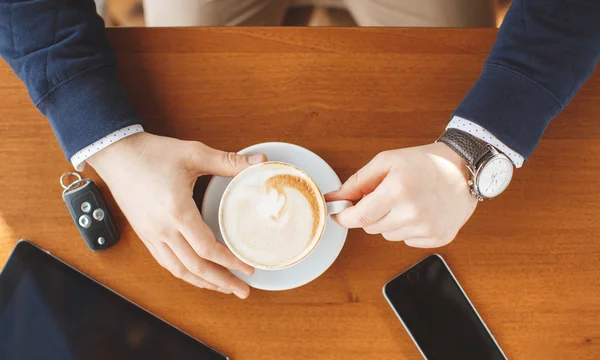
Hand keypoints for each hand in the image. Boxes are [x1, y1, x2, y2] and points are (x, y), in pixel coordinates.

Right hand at [88, 132, 265, 297]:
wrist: (116, 154)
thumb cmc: (152, 153)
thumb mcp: (194, 153)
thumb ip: (229, 162)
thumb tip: (260, 162)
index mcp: (177, 211)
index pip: (207, 248)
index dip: (230, 262)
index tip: (248, 268)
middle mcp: (162, 229)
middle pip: (195, 267)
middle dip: (222, 282)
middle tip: (243, 291)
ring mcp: (151, 234)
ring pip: (179, 270)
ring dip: (203, 282)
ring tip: (224, 288)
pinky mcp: (145, 234)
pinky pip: (166, 262)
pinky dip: (184, 273)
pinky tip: (197, 275)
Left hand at [326, 143, 476, 247]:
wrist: (464, 168)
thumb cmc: (424, 162)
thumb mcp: (387, 161)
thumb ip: (357, 182)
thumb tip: (334, 199)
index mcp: (397, 191)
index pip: (359, 218)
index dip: (344, 217)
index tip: (339, 213)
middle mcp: (413, 213)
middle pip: (371, 228)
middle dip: (370, 214)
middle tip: (385, 196)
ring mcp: (428, 228)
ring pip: (388, 236)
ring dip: (390, 221)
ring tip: (407, 202)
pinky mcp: (439, 238)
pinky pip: (408, 241)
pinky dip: (408, 229)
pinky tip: (420, 211)